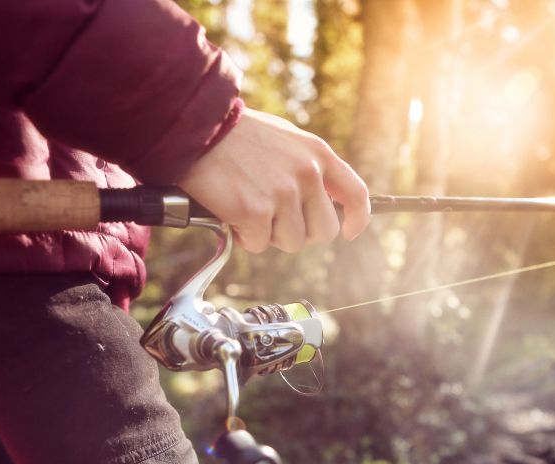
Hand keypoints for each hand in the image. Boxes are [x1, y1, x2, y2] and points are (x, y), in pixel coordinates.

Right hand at [179, 107, 370, 252]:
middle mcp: (307, 174)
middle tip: (275, 219)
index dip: (357, 219)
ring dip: (269, 234)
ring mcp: (282, 194)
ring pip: (291, 242)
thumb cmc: (235, 135)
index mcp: (318, 154)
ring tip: (248, 207)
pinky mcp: (255, 212)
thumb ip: (307, 166)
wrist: (196, 127)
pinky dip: (244, 236)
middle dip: (301, 232)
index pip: (356, 194)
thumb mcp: (285, 139)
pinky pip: (259, 244)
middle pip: (323, 230)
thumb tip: (320, 200)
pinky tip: (232, 212)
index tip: (350, 231)